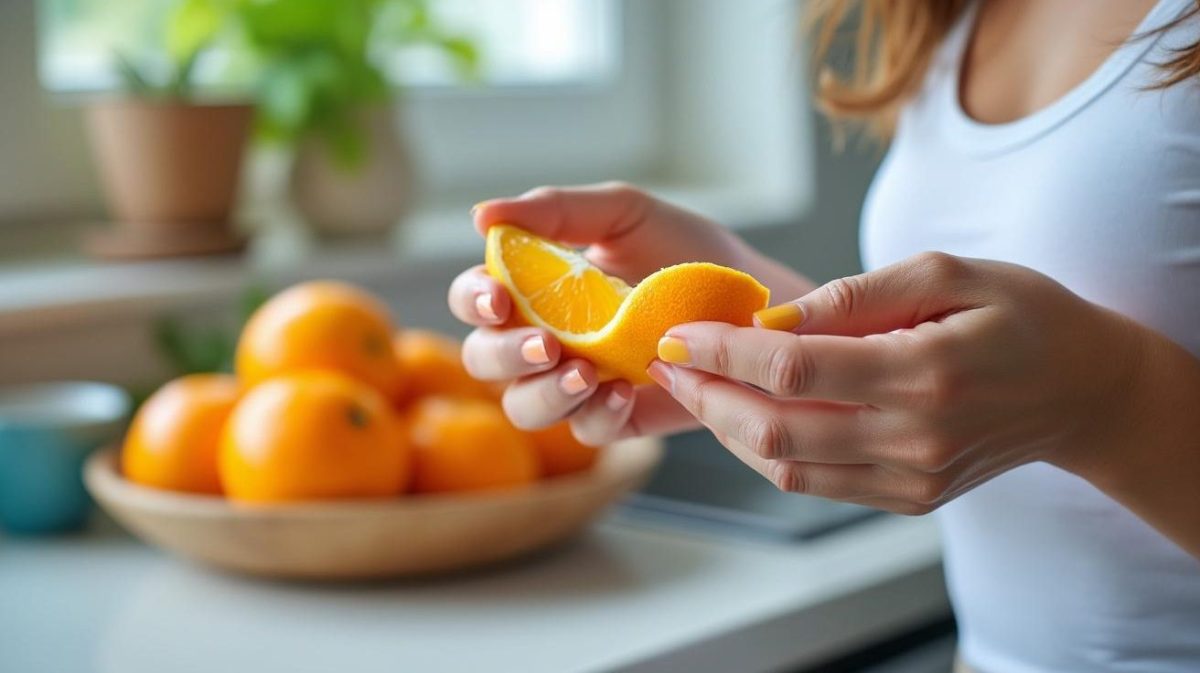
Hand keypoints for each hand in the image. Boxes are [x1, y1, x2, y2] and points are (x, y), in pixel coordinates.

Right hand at [447, 182, 812, 443]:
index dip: (473, 299)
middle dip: (501, 355)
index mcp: (537, 288)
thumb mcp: (625, 214)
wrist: (758, 303)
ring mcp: (580, 382)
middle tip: (544, 345)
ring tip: (585, 373)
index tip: (499, 298)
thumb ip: (556, 210)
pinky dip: (596, 416)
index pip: (476, 297)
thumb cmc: (688, 253)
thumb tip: (480, 216)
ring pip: (523, 406)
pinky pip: (585, 432)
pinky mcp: (617, 417)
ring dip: (543, 393)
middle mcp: (547, 338)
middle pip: (482, 359)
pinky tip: (625, 395)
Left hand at [648, 252, 1148, 513]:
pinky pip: (816, 483)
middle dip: (706, 394)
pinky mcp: (910, 498)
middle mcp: (916, 437)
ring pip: (786, 467)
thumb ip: (856, 296)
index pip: (793, 369)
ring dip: (727, 428)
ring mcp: (913, 478)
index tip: (678, 332)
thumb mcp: (949, 272)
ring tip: (694, 387)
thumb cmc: (1020, 315)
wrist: (1082, 390)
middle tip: (668, 361)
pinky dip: (767, 453)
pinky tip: (743, 416)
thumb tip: (772, 317)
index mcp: (926, 371)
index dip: (722, 352)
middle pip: (776, 429)